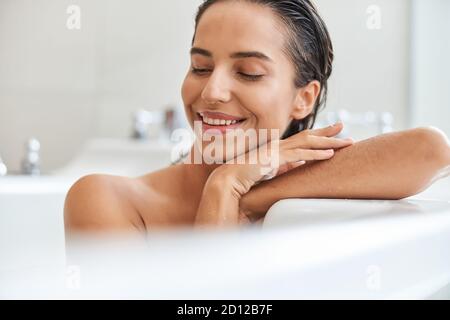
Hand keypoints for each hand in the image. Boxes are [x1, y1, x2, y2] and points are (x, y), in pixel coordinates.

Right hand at [210, 122, 352, 199]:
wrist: (230, 178)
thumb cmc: (245, 176)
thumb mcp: (269, 171)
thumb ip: (283, 167)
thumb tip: (297, 166)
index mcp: (278, 147)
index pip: (302, 138)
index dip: (318, 135)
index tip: (332, 132)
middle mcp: (279, 145)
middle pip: (308, 135)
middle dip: (327, 131)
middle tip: (343, 126)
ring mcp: (278, 150)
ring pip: (309, 143)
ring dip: (329, 142)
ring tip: (346, 142)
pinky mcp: (276, 158)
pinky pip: (300, 155)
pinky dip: (316, 154)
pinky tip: (330, 155)